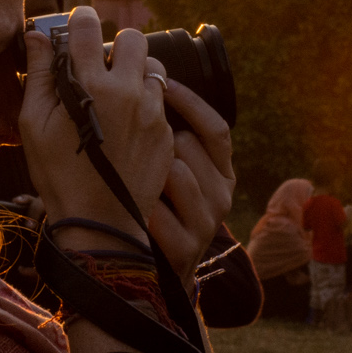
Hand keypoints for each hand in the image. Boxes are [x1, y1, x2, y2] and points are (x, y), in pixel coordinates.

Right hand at [20, 8, 174, 245]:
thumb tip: (35, 37)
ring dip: (136, 73)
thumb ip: (38, 74)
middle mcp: (126, 90)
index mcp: (89, 84)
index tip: (77, 26)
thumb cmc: (58, 174)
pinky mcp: (165, 131)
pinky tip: (127, 127)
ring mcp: (151, 111)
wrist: (98, 222)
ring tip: (117, 96)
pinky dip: (145, 105)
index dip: (80, 20)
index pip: (87, 26)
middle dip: (116, 45)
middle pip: (132, 38)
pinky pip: (160, 102)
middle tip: (101, 66)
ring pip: (152, 68)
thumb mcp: (34, 124)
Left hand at [146, 80, 236, 292]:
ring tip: (129, 177)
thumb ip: (171, 138)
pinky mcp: (187, 248)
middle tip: (129, 138)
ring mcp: (207, 223)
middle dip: (156, 138)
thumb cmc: (155, 208)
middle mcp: (222, 195)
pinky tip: (130, 208)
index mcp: (221, 172)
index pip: (216, 128)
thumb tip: (150, 86)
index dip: (190, 102)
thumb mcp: (173, 173)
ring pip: (175, 171)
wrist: (151, 270)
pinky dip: (139, 206)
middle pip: (190, 144)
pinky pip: (158, 210)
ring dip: (146, 172)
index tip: (162, 83)